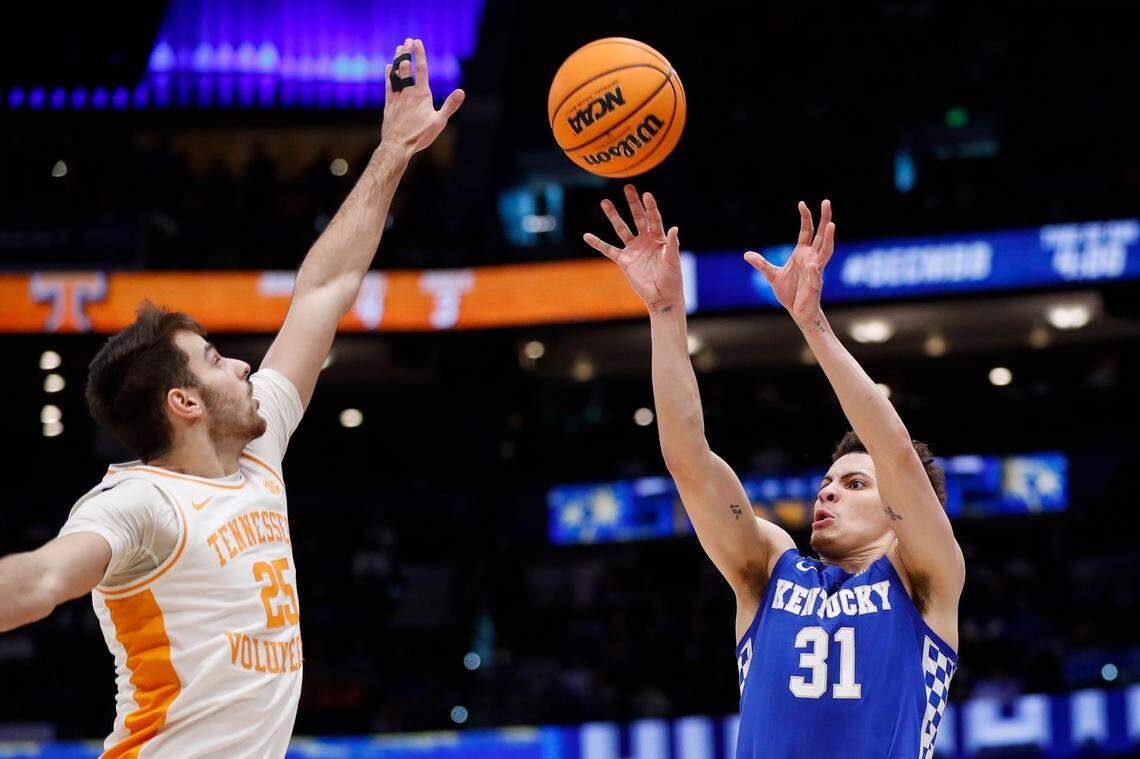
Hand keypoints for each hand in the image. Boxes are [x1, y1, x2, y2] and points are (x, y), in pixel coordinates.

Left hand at [381, 38, 464, 156]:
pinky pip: (388, 86)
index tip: (417, 42)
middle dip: (406, 53)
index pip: (421, 69)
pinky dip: (389, 75)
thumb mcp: (440, 122)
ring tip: (398, 49)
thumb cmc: (420, 135)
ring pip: (396, 75)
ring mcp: (397, 98)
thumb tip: (462, 91)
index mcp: (421, 95)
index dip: (419, 54)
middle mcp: (408, 93)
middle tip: (407, 41)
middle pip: (406, 68)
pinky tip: (388, 68)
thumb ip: (450, 105)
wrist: (398, 146)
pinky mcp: (389, 106)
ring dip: (397, 61)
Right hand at [584, 185, 682, 310]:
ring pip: (621, 229)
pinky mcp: (623, 260)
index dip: (650, 207)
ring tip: (605, 202)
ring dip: (613, 216)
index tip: (647, 195)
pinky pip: (608, 250)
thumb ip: (673, 245)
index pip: (654, 219)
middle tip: (628, 187)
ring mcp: (633, 249)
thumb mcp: (674, 260)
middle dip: (633, 203)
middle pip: (637, 218)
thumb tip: (674, 228)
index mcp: (659, 238)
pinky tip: (587, 236)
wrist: (662, 296)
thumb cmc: (672, 278)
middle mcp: (645, 240)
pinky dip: (598, 243)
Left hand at [745, 200, 834, 325]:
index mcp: (802, 253)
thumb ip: (761, 264)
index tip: (802, 203)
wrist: (798, 311)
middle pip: (821, 235)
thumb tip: (747, 255)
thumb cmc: (790, 293)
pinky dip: (814, 270)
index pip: (807, 231)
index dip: (806, 217)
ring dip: (829, 238)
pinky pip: (816, 275)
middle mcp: (812, 258)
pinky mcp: (815, 284)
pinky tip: (813, 264)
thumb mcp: (772, 276)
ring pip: (826, 251)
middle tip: (827, 202)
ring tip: (832, 225)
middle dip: (824, 218)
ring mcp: (816, 270)